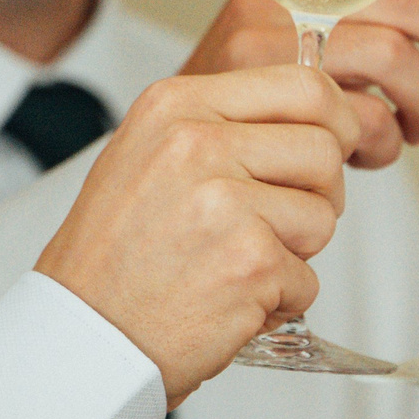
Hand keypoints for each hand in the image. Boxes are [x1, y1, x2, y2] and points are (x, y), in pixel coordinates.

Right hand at [35, 65, 363, 403]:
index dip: (336, 122)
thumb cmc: (114, 255)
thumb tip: (315, 113)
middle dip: (319, 194)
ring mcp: (225, 203)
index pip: (304, 84)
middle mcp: (197, 144)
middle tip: (279, 224)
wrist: (83, 334)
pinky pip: (308, 281)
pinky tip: (228, 302)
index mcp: (176, 105)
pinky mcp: (249, 262)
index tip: (334, 147)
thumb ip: (222, 125)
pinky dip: (278, 304)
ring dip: (295, 254)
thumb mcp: (149, 154)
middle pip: (325, 151)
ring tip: (235, 266)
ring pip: (323, 218)